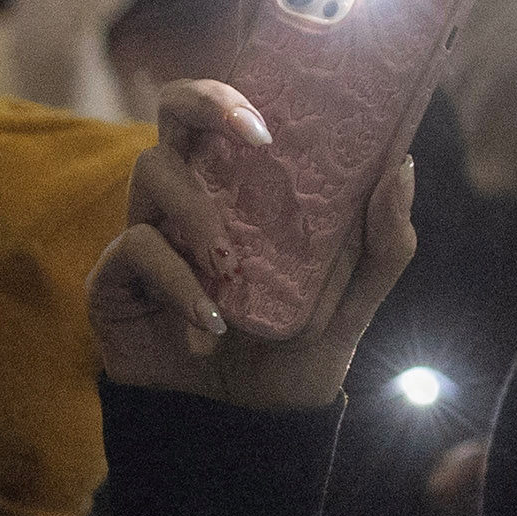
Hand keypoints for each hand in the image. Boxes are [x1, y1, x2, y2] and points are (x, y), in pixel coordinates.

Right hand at [90, 76, 418, 408]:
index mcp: (242, 187)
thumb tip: (402, 167)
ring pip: (152, 169)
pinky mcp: (114, 276)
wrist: (245, 429)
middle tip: (255, 137)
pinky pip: (137, 247)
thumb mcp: (353, 303)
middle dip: (207, 101)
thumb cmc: (293, 353)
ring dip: (199, 212)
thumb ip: (383, 245)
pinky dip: (179, 281)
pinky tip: (209, 321)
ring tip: (230, 265)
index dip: (242, 86)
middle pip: (174, 107)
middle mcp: (191, 195)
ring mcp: (148, 229)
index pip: (231, 109)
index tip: (277, 115)